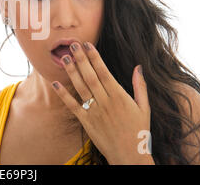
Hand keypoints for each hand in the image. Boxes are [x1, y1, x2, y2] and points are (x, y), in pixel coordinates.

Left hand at [51, 42, 153, 164]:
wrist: (129, 155)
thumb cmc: (138, 131)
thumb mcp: (144, 107)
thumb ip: (140, 86)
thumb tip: (138, 67)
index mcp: (119, 96)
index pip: (104, 72)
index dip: (94, 57)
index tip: (87, 44)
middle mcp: (105, 102)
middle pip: (90, 76)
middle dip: (81, 59)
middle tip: (73, 45)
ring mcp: (95, 112)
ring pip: (81, 88)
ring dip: (72, 72)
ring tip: (64, 58)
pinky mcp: (86, 122)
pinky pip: (73, 106)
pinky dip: (63, 95)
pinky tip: (55, 84)